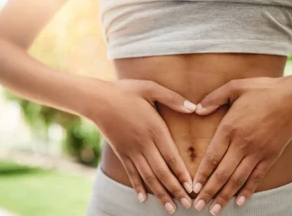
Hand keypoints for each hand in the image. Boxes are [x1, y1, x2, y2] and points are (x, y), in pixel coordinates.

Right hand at [89, 79, 195, 212]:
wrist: (98, 99)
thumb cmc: (125, 91)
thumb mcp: (150, 88)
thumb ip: (172, 98)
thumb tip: (194, 107)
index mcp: (154, 128)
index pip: (172, 156)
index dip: (182, 174)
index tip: (192, 188)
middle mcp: (144, 143)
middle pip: (162, 171)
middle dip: (175, 190)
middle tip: (188, 205)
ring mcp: (131, 150)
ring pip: (148, 176)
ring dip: (160, 193)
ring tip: (171, 208)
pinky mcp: (121, 152)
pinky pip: (131, 173)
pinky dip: (137, 186)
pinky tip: (143, 199)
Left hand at [191, 77, 291, 214]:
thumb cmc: (263, 90)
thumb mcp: (234, 87)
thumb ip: (213, 99)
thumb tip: (196, 109)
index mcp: (230, 128)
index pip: (211, 157)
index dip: (201, 174)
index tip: (193, 188)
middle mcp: (242, 144)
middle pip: (222, 173)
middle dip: (209, 191)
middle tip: (198, 206)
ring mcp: (257, 152)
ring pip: (238, 179)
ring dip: (225, 196)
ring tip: (214, 210)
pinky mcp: (270, 156)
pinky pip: (257, 177)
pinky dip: (248, 191)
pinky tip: (240, 202)